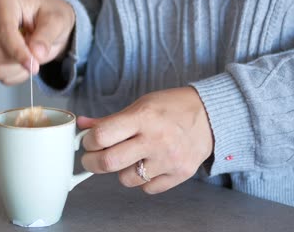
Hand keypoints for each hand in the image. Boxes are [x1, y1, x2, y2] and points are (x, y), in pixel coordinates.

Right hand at [0, 0, 74, 84]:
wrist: (49, 25)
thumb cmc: (50, 16)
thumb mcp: (57, 21)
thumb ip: (47, 36)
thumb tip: (36, 53)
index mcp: (2, 3)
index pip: (4, 30)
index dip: (17, 51)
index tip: (32, 65)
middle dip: (20, 61)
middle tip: (39, 56)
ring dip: (19, 69)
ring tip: (32, 56)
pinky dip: (15, 75)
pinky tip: (24, 62)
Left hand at [78, 87, 212, 193]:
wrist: (211, 115)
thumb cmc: (171, 107)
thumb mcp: (140, 105)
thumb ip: (110, 120)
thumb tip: (82, 125)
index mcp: (143, 117)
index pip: (102, 136)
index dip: (89, 141)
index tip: (90, 142)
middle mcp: (156, 139)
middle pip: (108, 163)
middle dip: (92, 162)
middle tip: (93, 158)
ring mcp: (169, 160)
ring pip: (126, 180)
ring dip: (121, 171)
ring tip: (130, 157)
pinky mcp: (180, 174)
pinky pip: (147, 188)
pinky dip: (143, 180)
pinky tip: (148, 164)